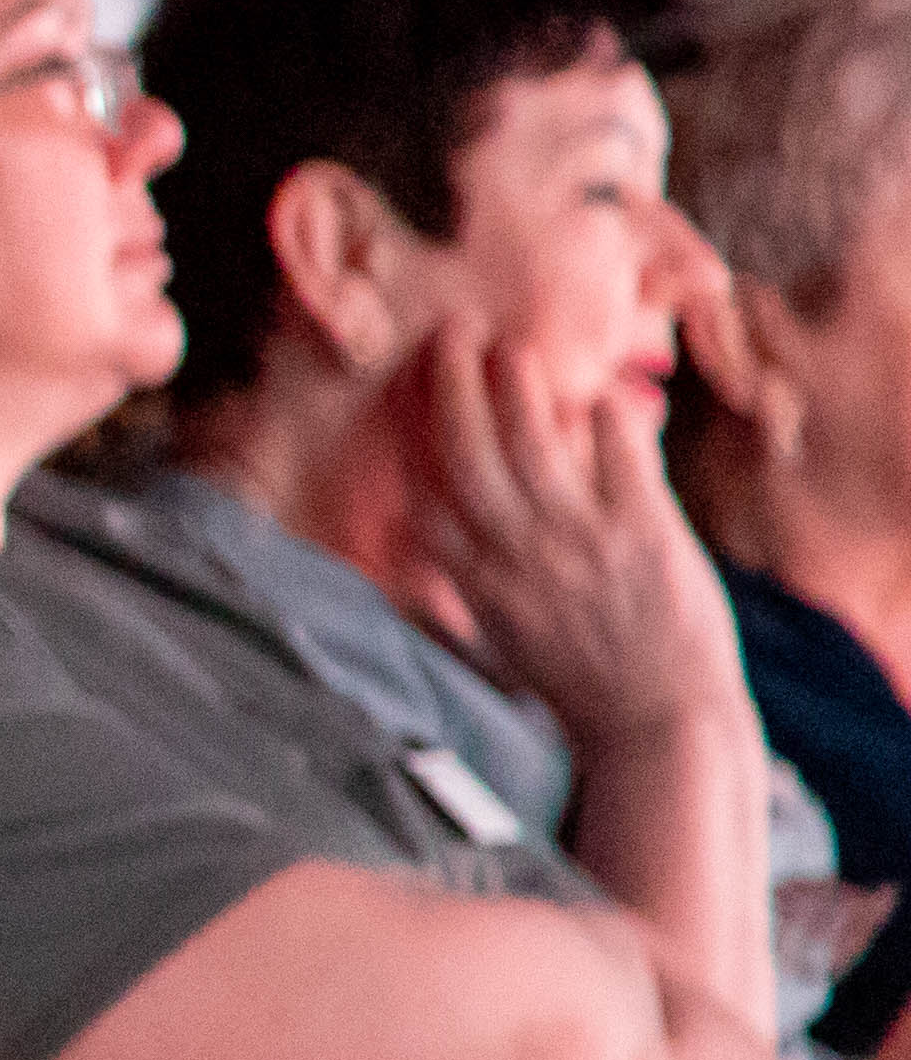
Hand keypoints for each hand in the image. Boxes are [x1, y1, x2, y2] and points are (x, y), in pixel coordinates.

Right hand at [413, 326, 744, 753]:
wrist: (659, 722)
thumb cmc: (582, 682)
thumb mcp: (506, 635)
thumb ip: (471, 580)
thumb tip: (433, 538)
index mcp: (479, 582)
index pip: (426, 495)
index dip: (408, 435)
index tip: (401, 388)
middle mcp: (519, 556)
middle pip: (471, 454)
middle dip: (455, 389)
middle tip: (451, 337)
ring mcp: (581, 543)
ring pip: (536, 445)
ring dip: (521, 390)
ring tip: (512, 349)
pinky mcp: (643, 534)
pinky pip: (619, 460)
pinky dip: (610, 422)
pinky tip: (604, 396)